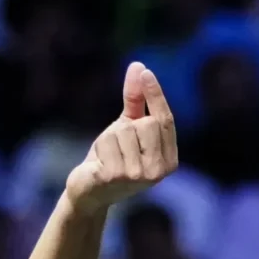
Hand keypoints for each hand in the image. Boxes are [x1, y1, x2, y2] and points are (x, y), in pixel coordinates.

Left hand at [64, 62, 178, 215]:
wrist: (89, 191)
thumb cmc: (112, 158)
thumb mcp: (126, 127)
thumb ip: (136, 100)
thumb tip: (139, 67)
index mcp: (169, 160)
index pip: (165, 120)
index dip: (156, 95)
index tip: (145, 72)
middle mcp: (159, 171)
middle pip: (146, 123)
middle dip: (126, 127)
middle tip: (118, 148)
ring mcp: (139, 176)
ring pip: (124, 131)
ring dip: (110, 139)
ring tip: (108, 157)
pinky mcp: (117, 176)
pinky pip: (108, 141)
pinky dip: (101, 147)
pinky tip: (99, 164)